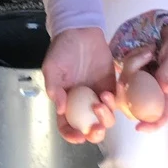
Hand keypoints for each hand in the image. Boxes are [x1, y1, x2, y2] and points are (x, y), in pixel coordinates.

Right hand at [41, 27, 116, 143]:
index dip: (72, 135)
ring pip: (105, 118)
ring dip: (105, 118)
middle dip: (94, 133)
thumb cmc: (62, 49)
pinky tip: (108, 93)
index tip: (79, 136)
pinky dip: (114, 103)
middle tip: (97, 128)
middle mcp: (82, 104)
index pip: (66, 125)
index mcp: (65, 102)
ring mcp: (97, 96)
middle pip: (89, 128)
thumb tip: (60, 109)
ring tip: (102, 101)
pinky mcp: (111, 87)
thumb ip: (54, 87)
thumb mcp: (52, 67)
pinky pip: (116, 102)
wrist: (81, 31)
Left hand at [133, 22, 167, 132]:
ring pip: (128, 82)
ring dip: (134, 63)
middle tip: (136, 64)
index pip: (163, 114)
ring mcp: (146, 79)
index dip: (152, 125)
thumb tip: (164, 89)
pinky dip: (133, 58)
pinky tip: (146, 48)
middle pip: (136, 100)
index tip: (139, 127)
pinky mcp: (139, 69)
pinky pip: (127, 68)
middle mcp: (156, 89)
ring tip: (149, 49)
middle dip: (131, 84)